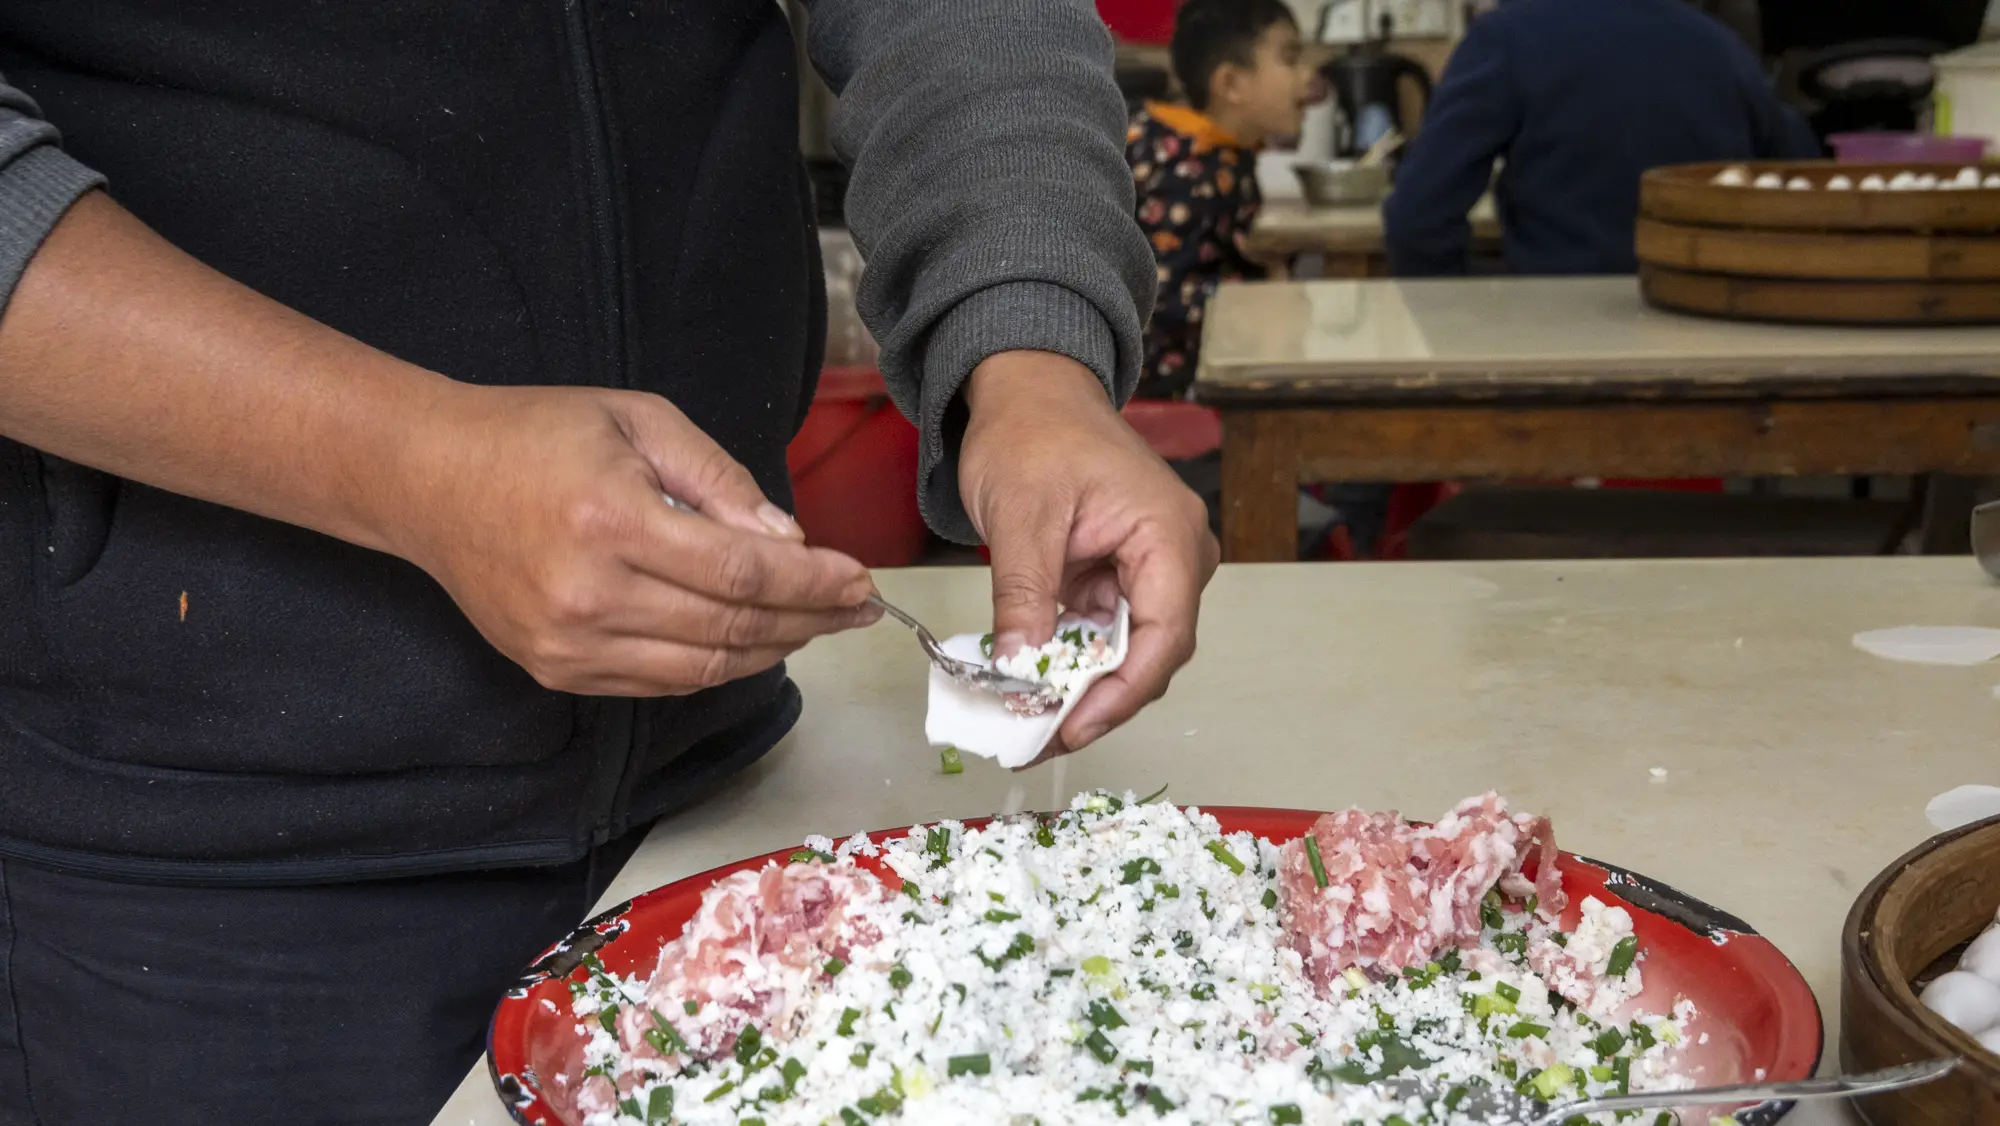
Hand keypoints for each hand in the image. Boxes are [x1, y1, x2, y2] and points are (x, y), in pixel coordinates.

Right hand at [388, 384, 877, 695]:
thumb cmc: (535, 435)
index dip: (814, 583)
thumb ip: (717, 477)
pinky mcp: (556, 671)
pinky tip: (754, 640)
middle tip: (857, 605)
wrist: (428, 480)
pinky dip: (718, 666)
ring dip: (774, 649)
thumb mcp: (638, 419)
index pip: (742, 573)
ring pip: (704, 668)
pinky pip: (661, 683)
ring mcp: (568, 645)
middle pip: (732, 627)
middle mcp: (588, 595)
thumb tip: (786, 539)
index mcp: (611, 521)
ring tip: (817, 624)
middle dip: (811, 619)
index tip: (860, 579)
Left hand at [958, 351, 1217, 758]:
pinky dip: (1071, 663)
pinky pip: (1106, 634)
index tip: (1071, 728)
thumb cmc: (1032, 431)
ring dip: (1081, 689)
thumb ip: (1024, 592)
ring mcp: (1154, 568)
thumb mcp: (1020, 513)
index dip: (1120, 693)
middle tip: (1037, 740)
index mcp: (1168, 534)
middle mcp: (1177, 555)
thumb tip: (1019, 666)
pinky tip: (1032, 688)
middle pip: (1151, 654)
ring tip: (1028, 724)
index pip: (1164, 635)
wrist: (1030, 391)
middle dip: (1096, 702)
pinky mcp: (1124, 576)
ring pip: (1129, 651)